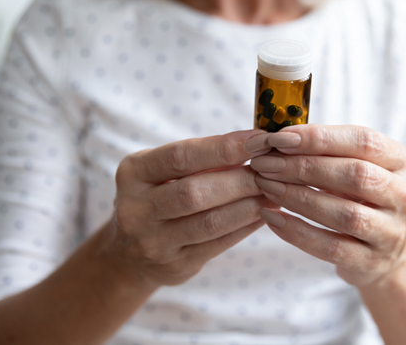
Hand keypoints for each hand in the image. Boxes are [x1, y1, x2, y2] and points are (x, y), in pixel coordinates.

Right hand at [103, 130, 277, 287]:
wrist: (130, 254)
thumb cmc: (160, 197)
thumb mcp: (165, 172)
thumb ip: (203, 159)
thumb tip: (256, 144)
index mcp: (133, 172)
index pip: (181, 156)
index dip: (224, 147)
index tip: (259, 140)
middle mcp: (136, 208)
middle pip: (195, 192)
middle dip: (240, 179)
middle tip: (273, 169)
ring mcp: (153, 241)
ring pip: (210, 222)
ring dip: (249, 205)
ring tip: (275, 191)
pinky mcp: (174, 266)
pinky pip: (218, 244)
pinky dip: (246, 227)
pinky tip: (265, 213)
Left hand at [250, 124, 405, 287]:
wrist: (386, 252)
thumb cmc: (361, 197)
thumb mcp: (356, 166)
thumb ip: (326, 150)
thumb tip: (278, 136)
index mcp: (401, 161)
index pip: (363, 141)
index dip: (319, 138)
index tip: (279, 137)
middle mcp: (404, 195)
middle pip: (355, 175)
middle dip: (303, 166)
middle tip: (265, 163)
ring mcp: (391, 231)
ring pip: (345, 213)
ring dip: (298, 198)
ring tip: (267, 187)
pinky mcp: (371, 261)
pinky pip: (331, 247)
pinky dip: (298, 232)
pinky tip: (273, 219)